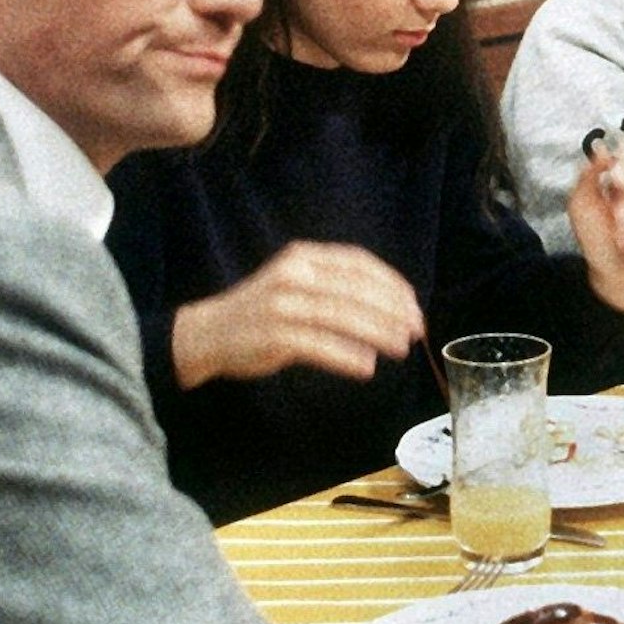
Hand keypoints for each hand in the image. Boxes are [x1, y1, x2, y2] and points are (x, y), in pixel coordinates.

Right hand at [171, 242, 424, 388]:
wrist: (208, 333)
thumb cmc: (262, 310)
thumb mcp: (296, 282)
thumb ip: (334, 285)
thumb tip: (392, 304)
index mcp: (303, 257)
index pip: (357, 263)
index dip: (391, 283)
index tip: (413, 303)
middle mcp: (293, 275)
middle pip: (355, 290)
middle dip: (393, 310)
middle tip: (416, 329)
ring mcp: (282, 305)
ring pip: (342, 316)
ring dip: (378, 333)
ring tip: (401, 347)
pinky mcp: (274, 336)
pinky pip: (319, 346)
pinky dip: (347, 356)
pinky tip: (367, 367)